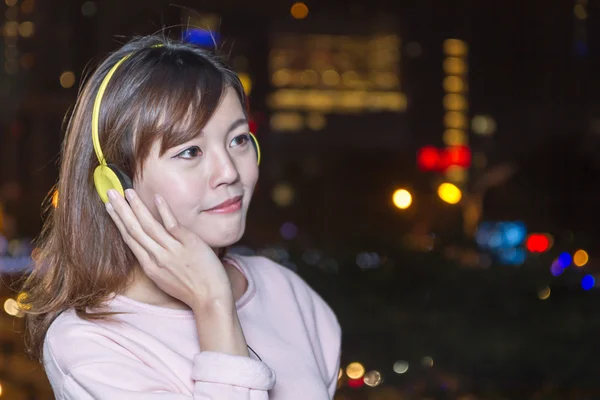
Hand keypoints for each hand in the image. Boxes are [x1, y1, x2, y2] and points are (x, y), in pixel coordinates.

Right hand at [105, 188, 233, 309]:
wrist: (210, 299)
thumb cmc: (190, 290)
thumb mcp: (165, 279)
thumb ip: (156, 261)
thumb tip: (151, 246)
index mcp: (150, 266)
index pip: (130, 239)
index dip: (118, 222)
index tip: (110, 207)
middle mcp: (158, 257)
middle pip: (135, 230)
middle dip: (121, 210)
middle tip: (110, 193)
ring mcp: (173, 250)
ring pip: (150, 226)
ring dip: (137, 207)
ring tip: (127, 192)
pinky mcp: (189, 244)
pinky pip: (173, 225)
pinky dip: (164, 211)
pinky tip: (157, 198)